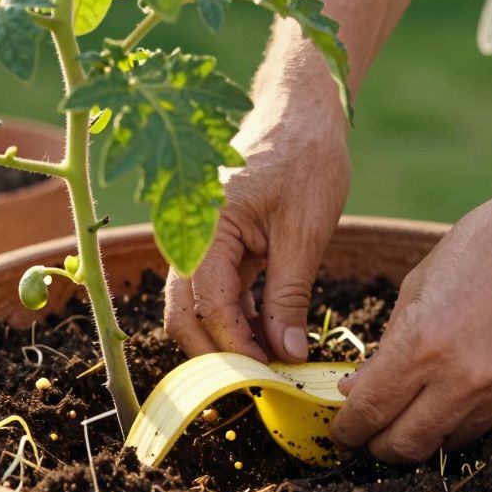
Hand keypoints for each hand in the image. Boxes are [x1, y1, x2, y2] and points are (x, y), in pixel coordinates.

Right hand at [164, 87, 349, 363]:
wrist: (302, 108)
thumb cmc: (305, 155)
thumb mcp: (305, 230)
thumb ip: (289, 295)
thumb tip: (285, 354)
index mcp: (204, 226)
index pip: (207, 304)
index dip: (235, 347)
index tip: (267, 378)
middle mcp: (190, 235)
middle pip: (186, 314)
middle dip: (219, 354)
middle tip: (263, 383)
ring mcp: (200, 241)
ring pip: (199, 307)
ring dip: (230, 340)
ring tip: (273, 365)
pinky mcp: (219, 244)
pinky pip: (218, 292)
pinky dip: (239, 319)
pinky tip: (272, 337)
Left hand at [329, 168, 491, 463]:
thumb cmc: (487, 243)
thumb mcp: (419, 283)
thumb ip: (389, 343)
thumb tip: (359, 388)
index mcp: (423, 344)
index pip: (369, 412)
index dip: (347, 429)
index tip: (341, 430)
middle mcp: (463, 380)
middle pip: (403, 447)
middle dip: (378, 445)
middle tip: (369, 433)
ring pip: (446, 443)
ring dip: (423, 433)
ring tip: (414, 409)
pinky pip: (487, 425)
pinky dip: (464, 417)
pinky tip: (459, 390)